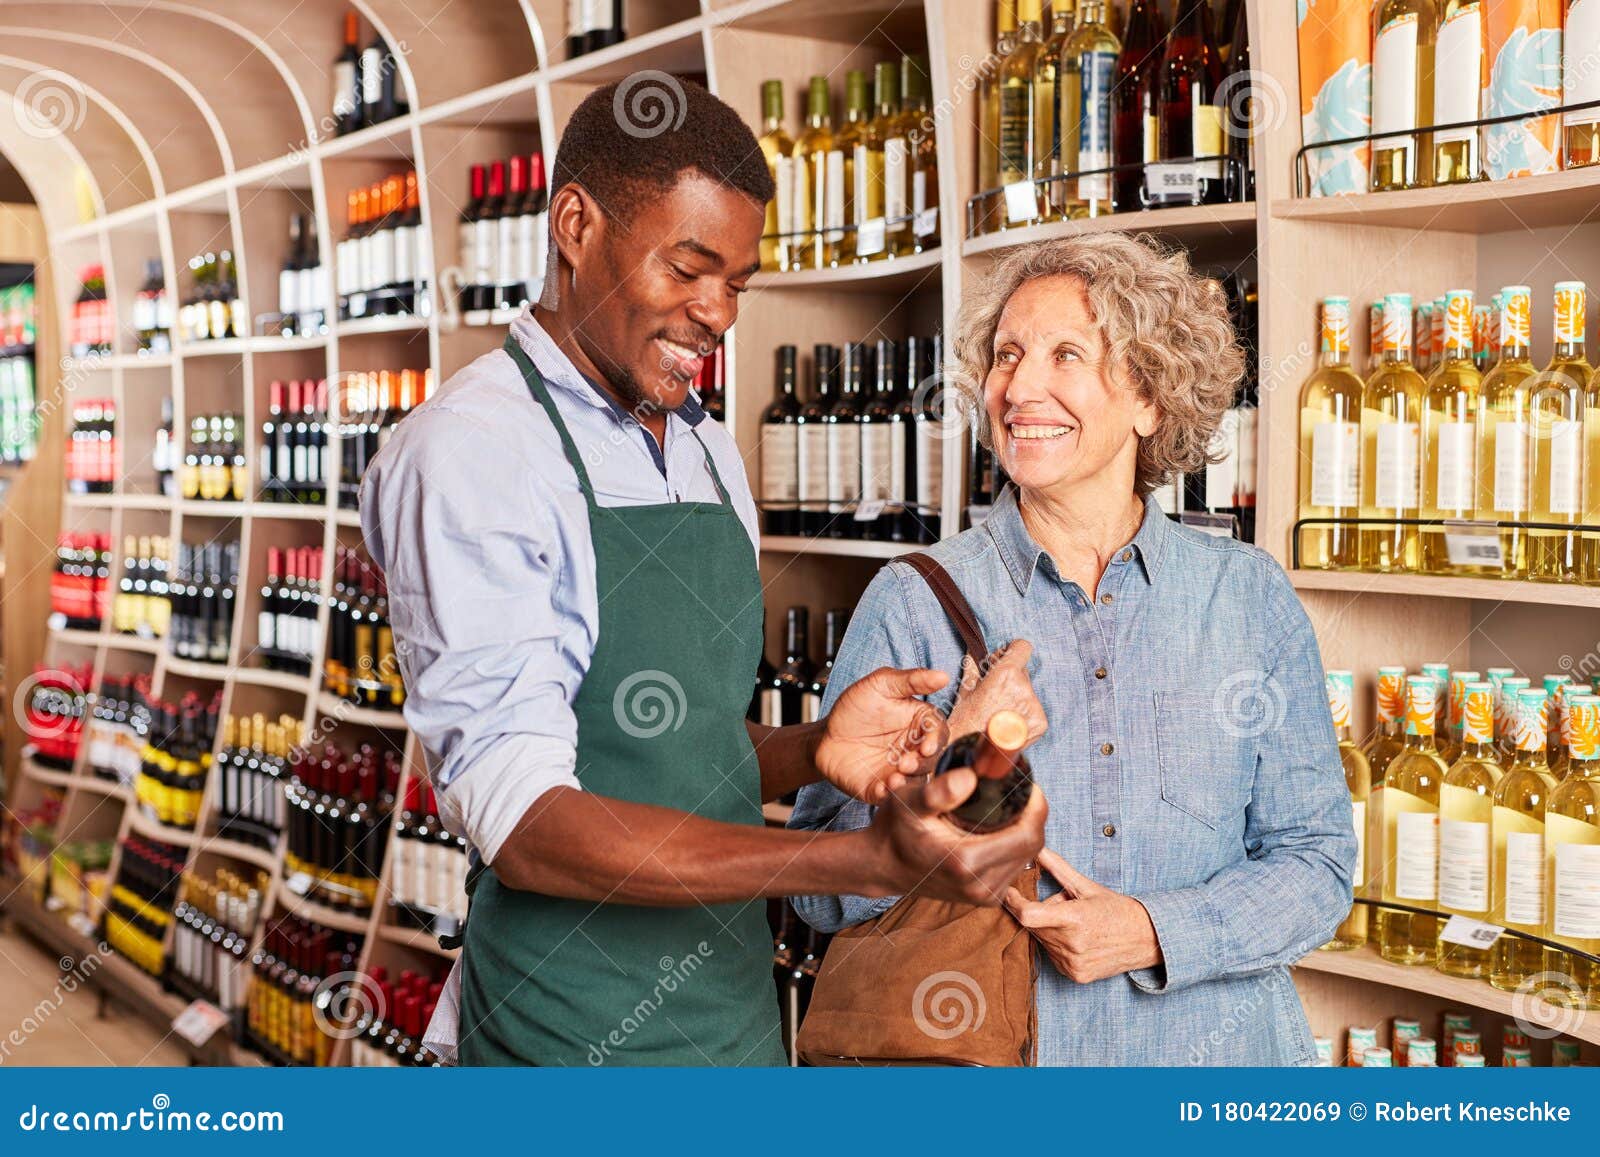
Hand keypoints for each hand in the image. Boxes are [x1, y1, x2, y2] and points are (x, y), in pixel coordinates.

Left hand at [813, 667, 949, 803]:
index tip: (926, 746)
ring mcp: (900, 772)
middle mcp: (915, 751)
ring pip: (915, 783)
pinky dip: (889, 795)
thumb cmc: (855, 707)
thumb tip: (943, 676)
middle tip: (907, 763)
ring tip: (895, 778)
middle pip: (931, 761)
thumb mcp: (881, 685)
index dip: (935, 740)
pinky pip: (890, 797)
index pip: (938, 733)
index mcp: (920, 724)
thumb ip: (912, 680)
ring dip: (908, 782)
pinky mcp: (881, 789)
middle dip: (922, 764)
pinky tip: (882, 790)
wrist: (825, 734)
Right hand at [869, 768, 1046, 904]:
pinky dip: (1015, 843)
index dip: (1036, 806)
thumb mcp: (909, 802)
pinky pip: (1015, 865)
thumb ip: (939, 791)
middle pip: (1032, 845)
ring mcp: (985, 895)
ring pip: (1027, 856)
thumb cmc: (895, 830)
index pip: (1026, 835)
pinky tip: (1002, 826)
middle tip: (1020, 788)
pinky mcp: (987, 898)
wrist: (884, 865)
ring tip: (1010, 804)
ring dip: (1025, 828)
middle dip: (1033, 814)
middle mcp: (980, 885)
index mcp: (966, 862)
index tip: (1028, 782)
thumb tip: (971, 777)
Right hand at [946, 641, 1046, 749]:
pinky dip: (1024, 715)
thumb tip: (973, 650)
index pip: (1023, 647)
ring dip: (1018, 698)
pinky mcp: (1040, 723)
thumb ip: (974, 665)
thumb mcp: (965, 689)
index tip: (1005, 659)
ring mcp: (1034, 707)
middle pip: (1024, 671)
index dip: (1013, 651)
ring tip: (1000, 713)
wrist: (971, 754)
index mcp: (1006, 674)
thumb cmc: (964, 721)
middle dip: (1012, 678)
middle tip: (995, 693)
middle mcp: (1024, 688)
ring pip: (1029, 692)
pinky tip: (1008, 724)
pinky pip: (1034, 710)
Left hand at [1003, 848, 1161, 982]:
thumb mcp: (1087, 886)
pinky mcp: (1075, 975)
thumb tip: (1036, 849)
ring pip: (1041, 941)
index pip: (1027, 915)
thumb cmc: (1117, 910)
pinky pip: (1052, 956)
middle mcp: (1072, 944)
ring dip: (1048, 929)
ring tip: (1074, 923)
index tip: (1007, 892)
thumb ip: (1057, 868)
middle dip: (1038, 912)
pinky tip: (1077, 939)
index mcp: (1074, 918)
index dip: (1013, 903)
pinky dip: (1057, 945)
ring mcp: (1073, 963)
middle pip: (1033, 926)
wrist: (1146, 940)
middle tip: (1060, 905)